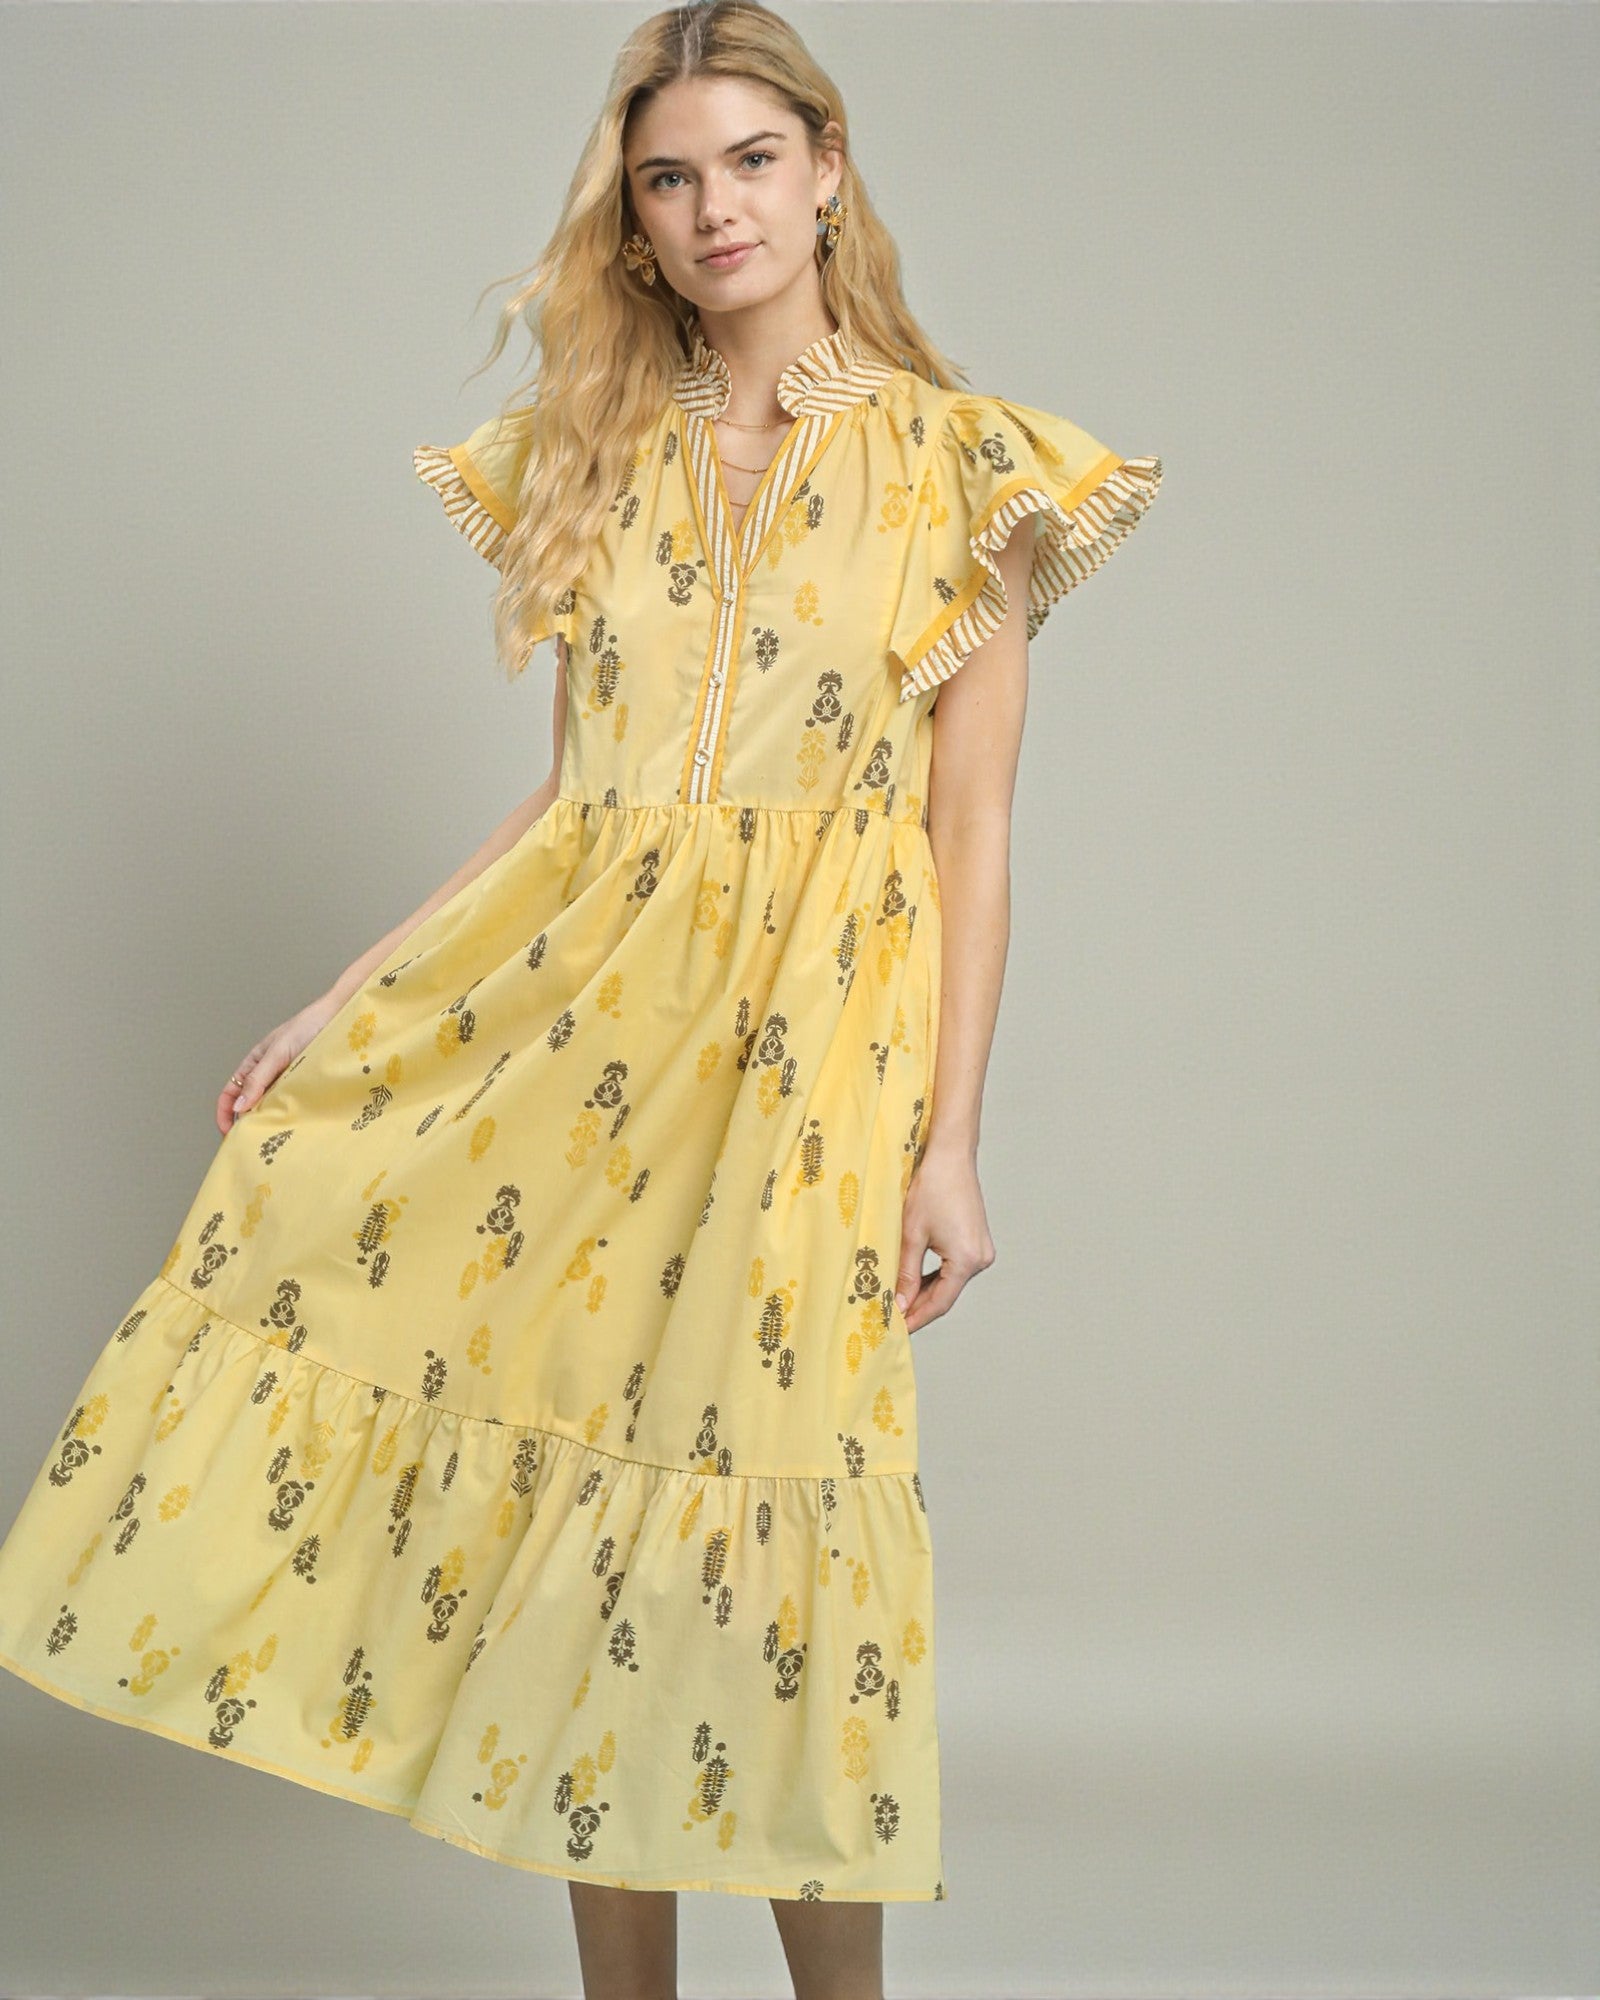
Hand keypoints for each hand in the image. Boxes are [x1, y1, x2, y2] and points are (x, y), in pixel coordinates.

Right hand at [216, 988, 346, 1135]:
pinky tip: (292, 1126)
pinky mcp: (307, 1084)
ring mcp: (288, 1080)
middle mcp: (269, 1073)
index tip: (228, 1133)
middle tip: (250, 1144)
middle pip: (249, 1103)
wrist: (340, 1016)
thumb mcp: (278, 1052)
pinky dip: (288, 1115)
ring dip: (268, 1121)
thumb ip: (258, 1079)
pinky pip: (292, 1103)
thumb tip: (238, 1108)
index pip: (231, 1092)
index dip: (224, 1113)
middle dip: (245, 1123)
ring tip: (271, 1139)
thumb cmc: (307, 1027)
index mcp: (255, 1063)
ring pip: (271, 1105)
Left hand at [894, 1140, 995, 1334]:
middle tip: (892, 1318)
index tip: (897, 1330)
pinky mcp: (976, 1240)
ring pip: (950, 1281)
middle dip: (919, 1306)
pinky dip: (935, 1275)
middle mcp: (981, 1258)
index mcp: (967, 1260)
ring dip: (926, 1291)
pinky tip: (915, 1280)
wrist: (951, 1155)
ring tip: (899, 1301)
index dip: (917, 1318)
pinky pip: (954, 1267)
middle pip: (946, 1294)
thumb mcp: (912, 1234)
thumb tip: (900, 1304)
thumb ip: (906, 1273)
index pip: (939, 1303)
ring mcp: (981, 1249)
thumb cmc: (931, 1188)